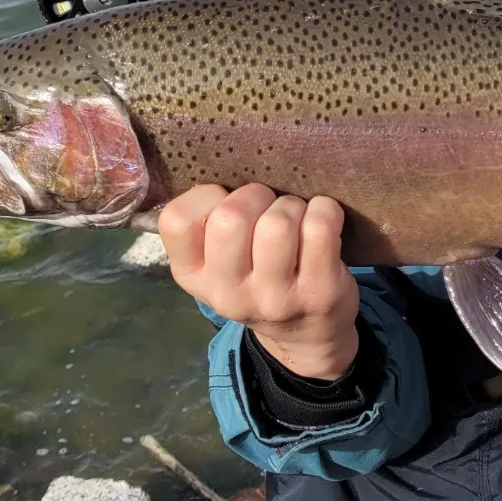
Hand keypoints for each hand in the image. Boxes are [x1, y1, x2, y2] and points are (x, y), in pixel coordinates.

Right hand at [159, 184, 359, 379]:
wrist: (307, 335)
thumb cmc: (258, 280)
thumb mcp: (217, 264)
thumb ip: (208, 226)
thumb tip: (223, 164)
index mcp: (192, 276)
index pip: (177, 220)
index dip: (206, 196)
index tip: (227, 203)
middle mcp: (228, 294)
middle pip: (231, 217)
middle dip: (256, 196)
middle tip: (268, 207)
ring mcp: (275, 297)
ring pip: (278, 222)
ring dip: (292, 206)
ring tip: (297, 219)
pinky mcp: (320, 292)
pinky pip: (319, 228)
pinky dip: (324, 210)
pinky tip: (323, 220)